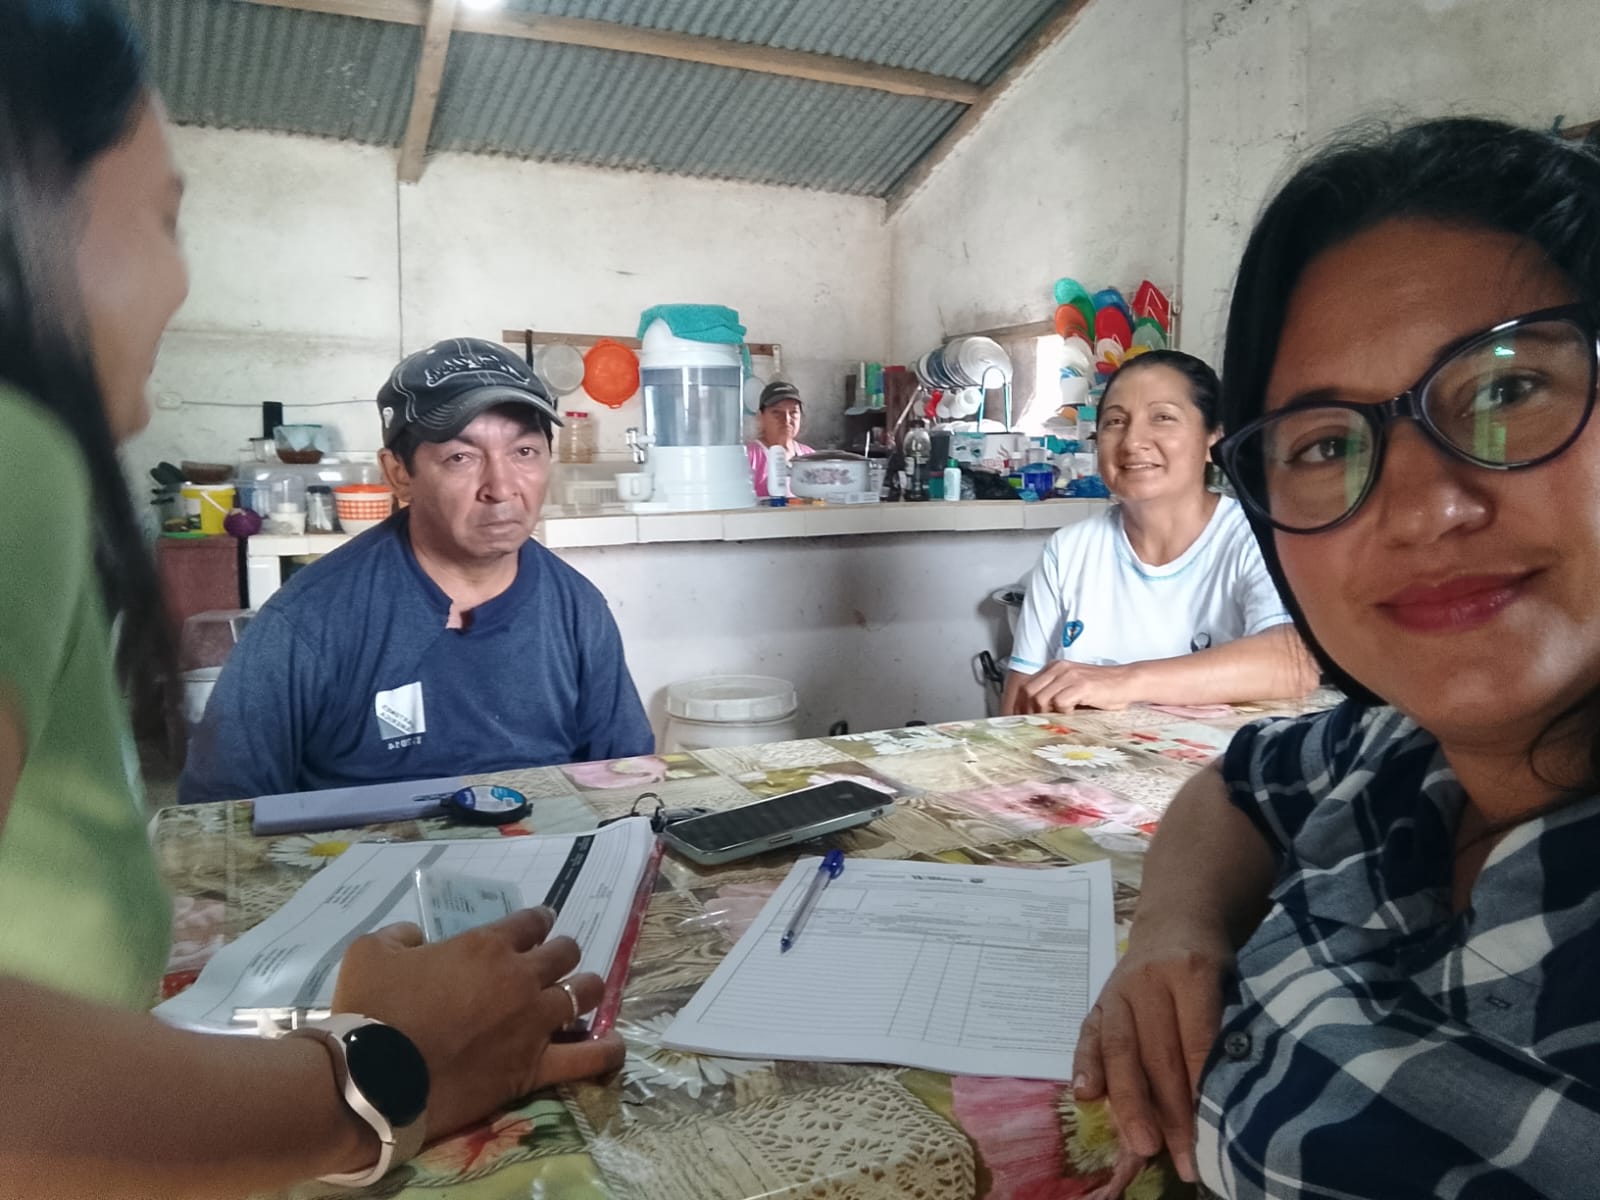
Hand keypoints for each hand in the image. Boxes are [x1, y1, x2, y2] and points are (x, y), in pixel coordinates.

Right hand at [332, 907, 625, 1140]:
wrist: (372, 1078)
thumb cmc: (369, 1010)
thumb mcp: (370, 950)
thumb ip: (400, 935)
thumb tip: (415, 938)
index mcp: (486, 945)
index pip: (530, 921)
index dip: (537, 920)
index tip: (539, 924)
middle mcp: (520, 978)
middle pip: (564, 953)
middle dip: (562, 952)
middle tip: (555, 960)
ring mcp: (533, 1022)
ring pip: (584, 993)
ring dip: (585, 988)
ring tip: (583, 992)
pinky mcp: (534, 1067)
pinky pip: (587, 1057)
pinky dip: (606, 1049)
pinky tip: (614, 1044)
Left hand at [1017, 661, 1137, 713]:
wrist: (1127, 682)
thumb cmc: (1102, 689)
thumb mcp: (1073, 687)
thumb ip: (1055, 694)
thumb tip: (1035, 714)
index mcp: (1054, 668)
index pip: (1025, 686)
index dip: (1020, 705)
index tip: (1021, 720)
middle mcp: (1059, 668)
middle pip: (1028, 692)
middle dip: (1029, 711)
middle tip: (1038, 724)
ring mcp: (1069, 676)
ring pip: (1040, 698)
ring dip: (1046, 713)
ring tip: (1059, 718)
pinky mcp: (1081, 685)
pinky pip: (1060, 702)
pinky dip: (1063, 713)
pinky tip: (1074, 714)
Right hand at [1071, 918, 1232, 1184]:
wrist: (1176, 918)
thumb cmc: (1214, 961)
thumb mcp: (1232, 983)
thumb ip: (1224, 1031)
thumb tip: (1229, 1100)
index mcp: (1192, 971)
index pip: (1196, 1041)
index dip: (1201, 1091)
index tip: (1210, 1136)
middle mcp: (1149, 979)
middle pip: (1157, 1053)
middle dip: (1168, 1112)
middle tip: (1180, 1157)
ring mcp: (1119, 989)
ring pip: (1120, 1049)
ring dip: (1130, 1102)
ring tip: (1141, 1145)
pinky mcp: (1100, 999)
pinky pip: (1089, 1035)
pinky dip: (1086, 1066)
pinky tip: (1086, 1095)